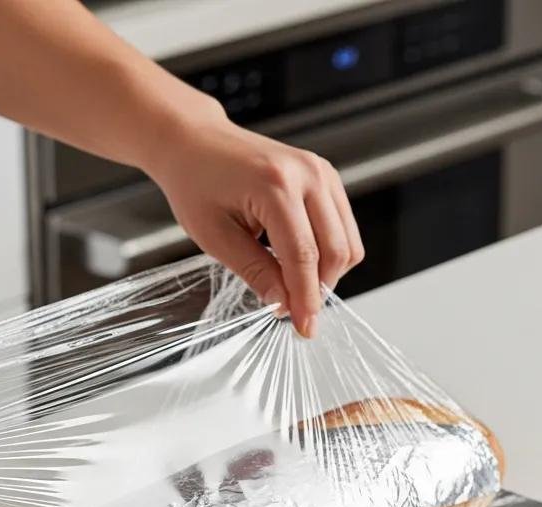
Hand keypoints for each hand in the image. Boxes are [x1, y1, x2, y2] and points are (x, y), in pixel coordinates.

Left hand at [144, 98, 364, 337]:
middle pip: (336, 250)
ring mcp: (321, 172)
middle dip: (320, 289)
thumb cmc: (196, 183)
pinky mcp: (326, 177)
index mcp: (275, 184)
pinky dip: (328, 253)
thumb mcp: (215, 237)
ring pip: (347, 241)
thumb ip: (255, 271)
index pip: (304, 255)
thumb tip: (284, 304)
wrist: (195, 143)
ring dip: (327, 273)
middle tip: (297, 313)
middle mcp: (307, 173)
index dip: (306, 298)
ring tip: (294, 285)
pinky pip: (343, 227)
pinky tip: (300, 261)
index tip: (304, 328)